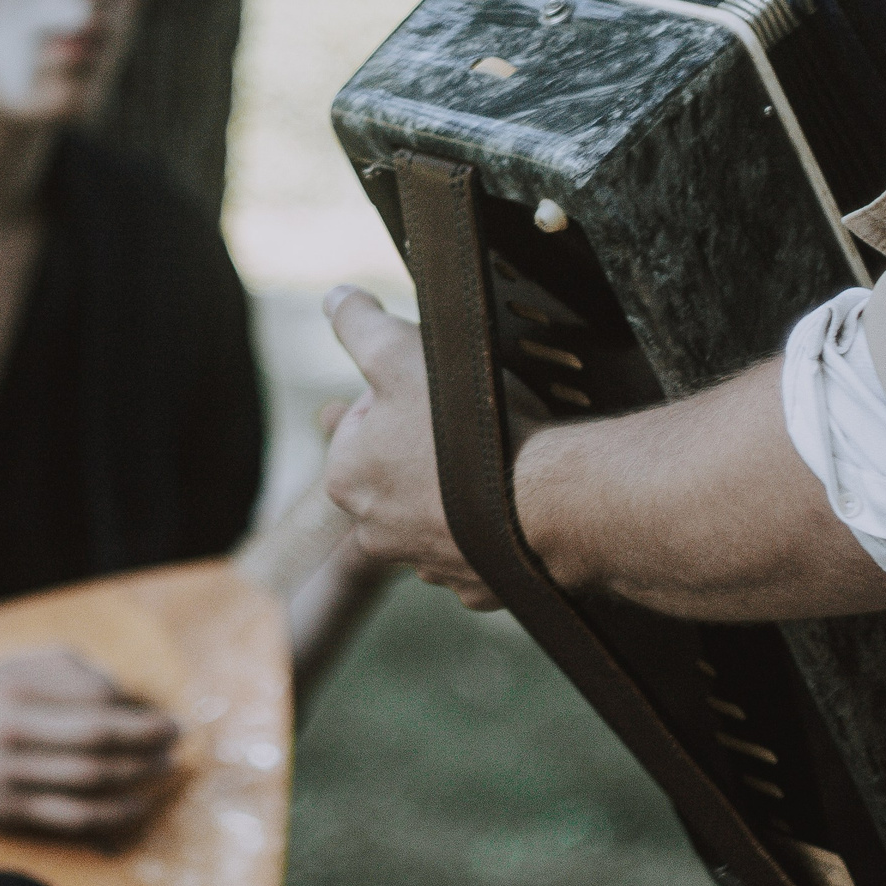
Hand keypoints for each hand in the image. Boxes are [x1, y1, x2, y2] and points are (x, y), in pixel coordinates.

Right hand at [0, 649, 179, 837]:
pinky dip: (113, 815)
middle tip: (175, 736)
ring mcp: (11, 778)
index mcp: (13, 690)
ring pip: (91, 782)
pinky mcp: (11, 814)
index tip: (156, 709)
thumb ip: (63, 667)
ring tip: (165, 769)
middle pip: (97, 739)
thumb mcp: (7, 667)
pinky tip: (137, 807)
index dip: (132, 706)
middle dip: (147, 739)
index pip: (91, 697)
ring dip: (139, 778)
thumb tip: (120, 690)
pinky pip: (73, 819)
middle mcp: (12, 733)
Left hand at [322, 286, 498, 610]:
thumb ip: (359, 325)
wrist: (550, 500)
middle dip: (424, 446)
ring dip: (456, 489)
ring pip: (436, 512)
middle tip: (466, 422)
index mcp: (348, 478)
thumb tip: (335, 299)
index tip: (431, 388)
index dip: (397, 394)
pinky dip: (492, 527)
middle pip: (396, 471)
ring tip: (496, 459)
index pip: (360, 423)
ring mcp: (428, 564)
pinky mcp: (477, 587)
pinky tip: (513, 502)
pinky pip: (479, 548)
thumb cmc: (466, 427)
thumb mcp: (399, 353)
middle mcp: (376, 531)